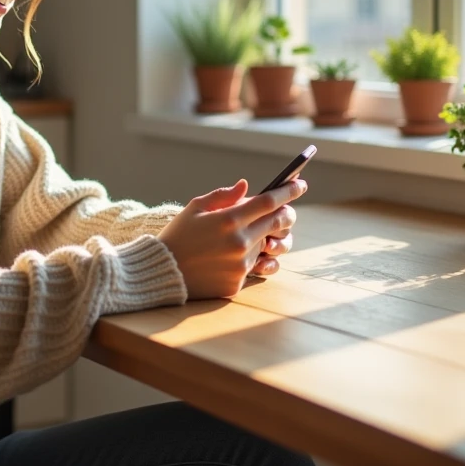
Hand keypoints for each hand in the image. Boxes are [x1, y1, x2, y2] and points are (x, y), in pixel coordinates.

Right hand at [158, 178, 305, 299]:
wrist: (163, 271)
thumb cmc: (178, 235)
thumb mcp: (195, 208)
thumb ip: (223, 195)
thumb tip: (246, 186)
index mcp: (229, 219)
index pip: (269, 201)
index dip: (288, 191)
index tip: (300, 183)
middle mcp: (240, 242)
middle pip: (277, 223)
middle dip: (285, 213)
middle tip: (284, 209)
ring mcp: (241, 264)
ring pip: (265, 244)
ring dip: (261, 237)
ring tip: (242, 235)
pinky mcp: (238, 282)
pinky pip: (252, 265)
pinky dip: (246, 257)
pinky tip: (227, 256)